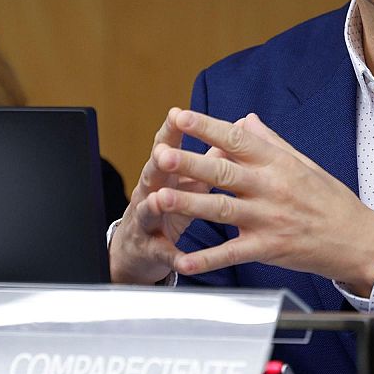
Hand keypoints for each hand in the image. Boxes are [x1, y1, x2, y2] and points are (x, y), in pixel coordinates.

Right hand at [109, 108, 217, 284]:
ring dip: (153, 205)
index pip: (166, 147)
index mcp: (165, 173)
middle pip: (152, 175)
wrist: (139, 248)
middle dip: (157, 164)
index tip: (177, 113)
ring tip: (158, 200)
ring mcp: (147, 222)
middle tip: (164, 154)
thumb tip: (235, 128)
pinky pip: (162, 253)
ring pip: (148, 211)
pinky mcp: (151, 250)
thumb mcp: (189, 180)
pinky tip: (181, 259)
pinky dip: (171, 256)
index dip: (171, 131)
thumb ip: (210, 156)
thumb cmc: (171, 205)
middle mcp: (150, 193)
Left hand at [146, 110, 373, 294]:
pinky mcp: (269, 248)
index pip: (236, 140)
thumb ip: (270, 142)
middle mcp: (272, 188)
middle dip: (189, 163)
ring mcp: (269, 219)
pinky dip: (207, 259)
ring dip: (189, 204)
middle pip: (223, 173)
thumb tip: (243, 120)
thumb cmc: (330, 199)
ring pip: (222, 210)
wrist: (358, 240)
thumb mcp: (303, 163)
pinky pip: (233, 254)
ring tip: (159, 198)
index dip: (206, 127)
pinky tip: (183, 260)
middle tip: (160, 154)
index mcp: (278, 163)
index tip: (179, 116)